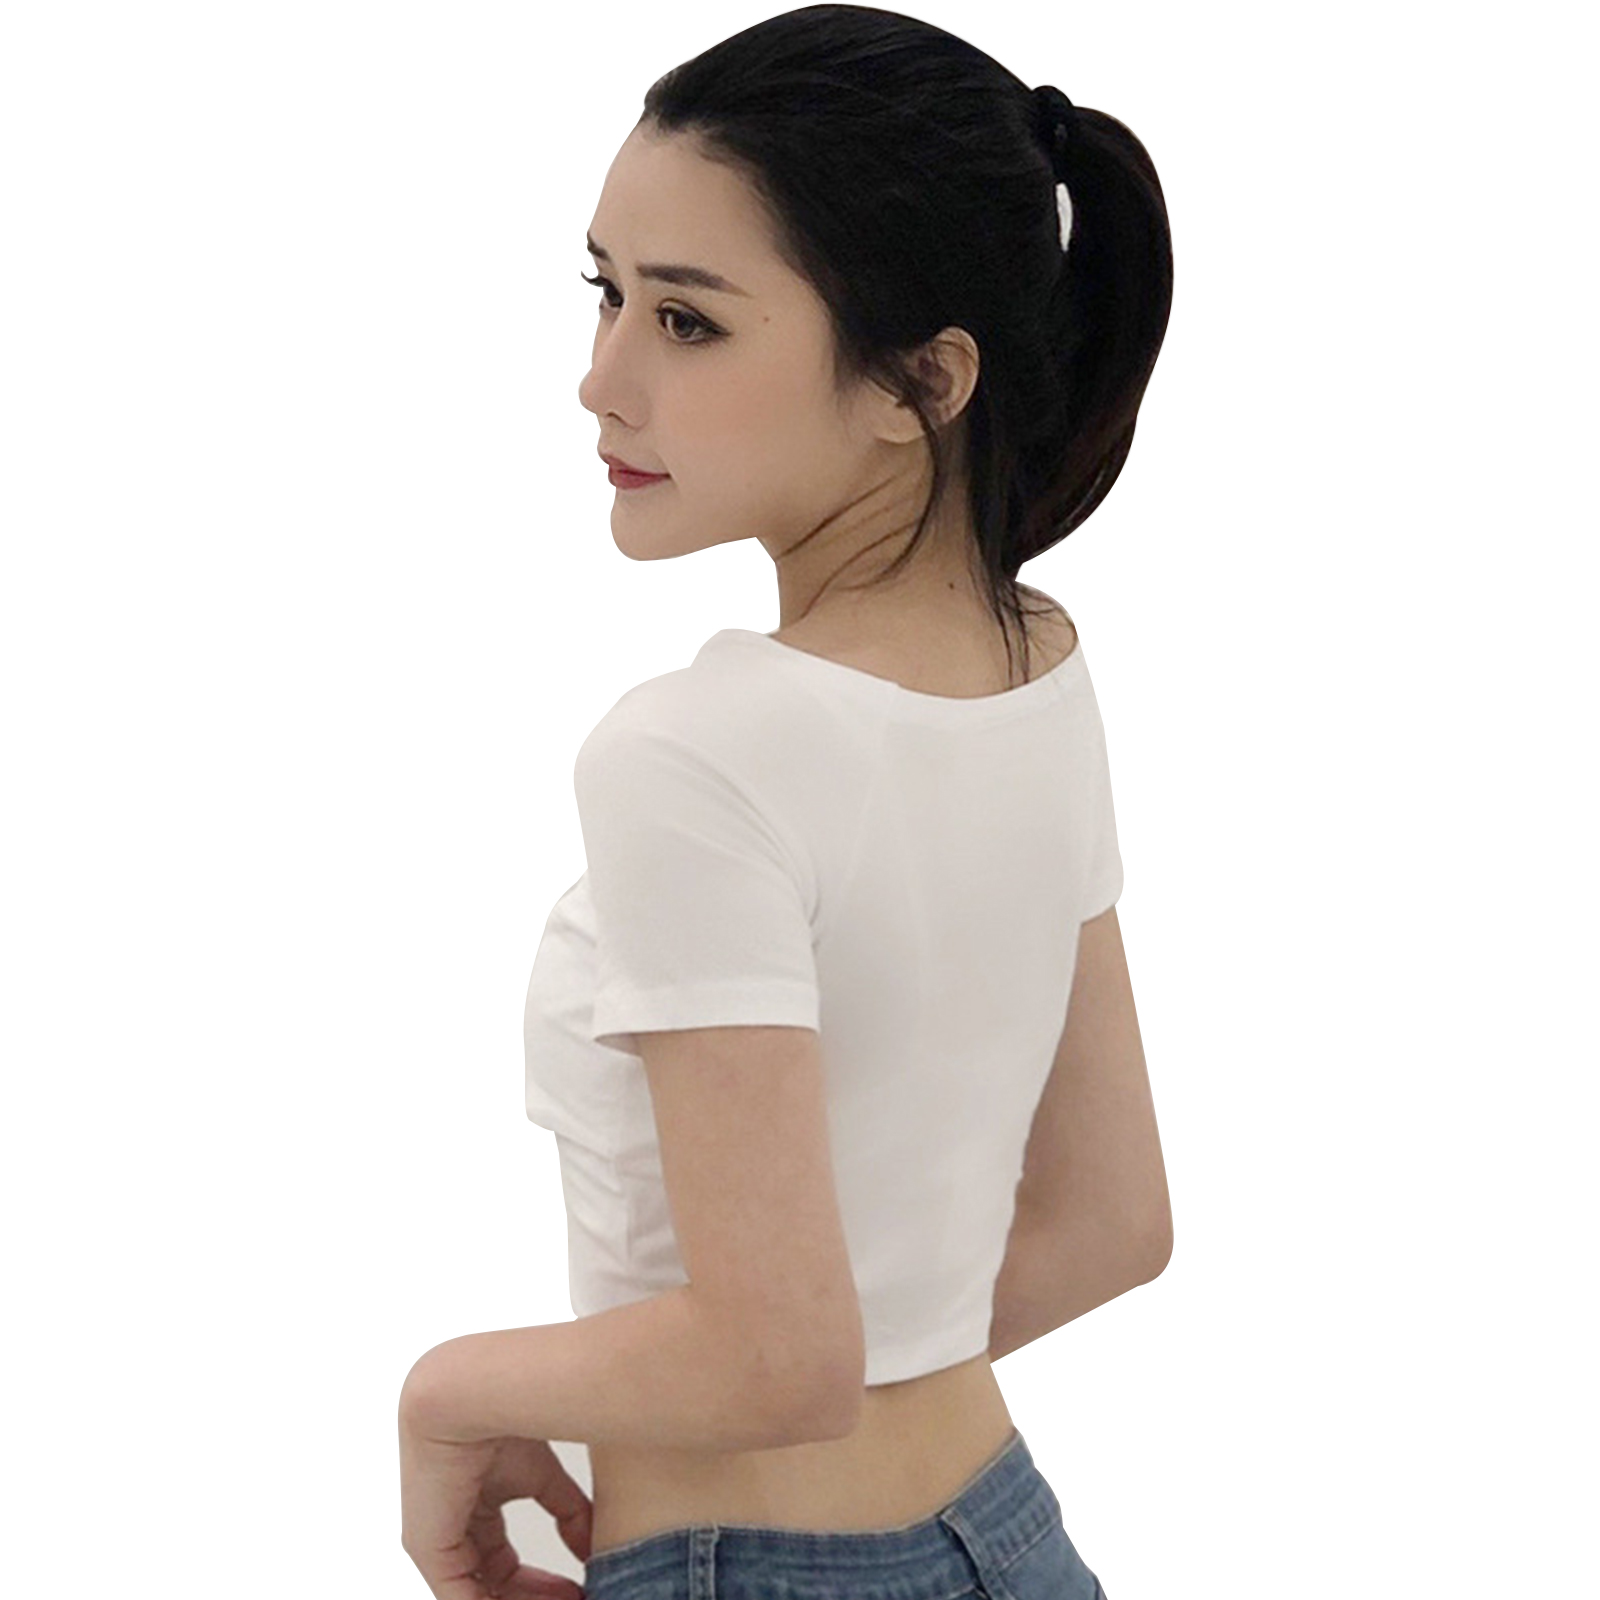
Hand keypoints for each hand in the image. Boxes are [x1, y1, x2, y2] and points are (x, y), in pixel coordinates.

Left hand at [399, 1412, 592, 1598]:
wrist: (468, 1394)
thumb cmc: (500, 1418)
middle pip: (491, 1584)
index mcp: (474, 1508)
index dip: (540, 1585)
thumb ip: (569, 1512)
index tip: (577, 1591)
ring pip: (476, 1592)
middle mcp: (452, 1529)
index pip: (503, 1565)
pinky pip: (461, 1595)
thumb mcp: (544, 1476)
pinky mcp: (428, 1547)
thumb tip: (590, 1547)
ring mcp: (437, 1541)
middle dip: (532, 1598)